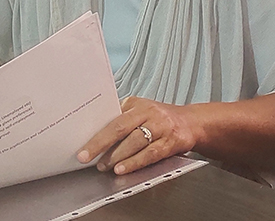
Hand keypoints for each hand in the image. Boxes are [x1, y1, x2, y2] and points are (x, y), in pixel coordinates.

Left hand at [77, 96, 200, 175]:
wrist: (192, 122)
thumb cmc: (161, 119)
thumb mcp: (142, 111)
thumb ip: (122, 118)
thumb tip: (93, 133)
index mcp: (138, 105)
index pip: (114, 118)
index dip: (97, 134)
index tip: (81, 147)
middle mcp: (150, 113)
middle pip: (121, 128)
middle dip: (100, 144)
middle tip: (86, 157)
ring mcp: (162, 127)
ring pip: (136, 141)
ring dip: (117, 156)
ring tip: (104, 166)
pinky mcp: (171, 141)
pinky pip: (150, 153)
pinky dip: (135, 162)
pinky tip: (123, 168)